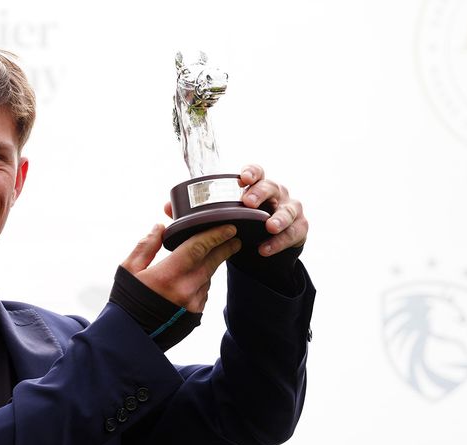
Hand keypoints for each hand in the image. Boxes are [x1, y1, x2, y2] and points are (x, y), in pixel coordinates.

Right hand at [121, 224, 240, 311]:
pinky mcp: (196, 314)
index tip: (228, 228)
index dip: (215, 235)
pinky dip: (201, 282)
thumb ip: (146, 246)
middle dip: (224, 247)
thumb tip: (160, 228)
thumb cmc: (127, 302)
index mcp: (168, 275)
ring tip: (207, 256)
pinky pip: (204, 292)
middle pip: (212, 261)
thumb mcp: (129, 270)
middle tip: (233, 238)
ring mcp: (194, 303)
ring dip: (210, 265)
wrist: (131, 337)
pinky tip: (192, 279)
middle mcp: (186, 289)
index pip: (198, 248)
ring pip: (208, 277)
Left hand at [162, 164, 307, 257]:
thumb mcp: (225, 216)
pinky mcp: (299, 229)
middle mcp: (276, 194)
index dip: (251, 172)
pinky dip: (280, 242)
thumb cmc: (244, 223)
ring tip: (268, 226)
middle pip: (272, 187)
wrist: (266, 245)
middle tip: (248, 202)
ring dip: (278, 218)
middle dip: (261, 193)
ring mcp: (290, 210)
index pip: (256, 172)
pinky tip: (265, 249)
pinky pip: (293, 234)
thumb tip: (168, 208)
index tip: (242, 178)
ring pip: (288, 210)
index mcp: (256, 186)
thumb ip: (198, 211)